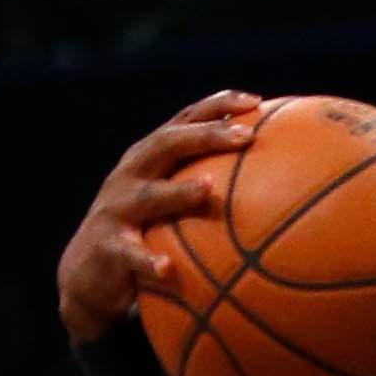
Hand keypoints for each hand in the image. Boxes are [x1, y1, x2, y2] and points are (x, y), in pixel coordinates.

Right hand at [57, 91, 259, 342]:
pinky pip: (130, 254)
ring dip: (178, 192)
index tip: (257, 101)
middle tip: (245, 136)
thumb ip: (213, 188)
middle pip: (166, 144)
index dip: (217, 107)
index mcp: (151, 160)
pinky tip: (167, 269)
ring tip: (207, 190)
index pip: (184, 121)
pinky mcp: (108, 247)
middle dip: (205, 136)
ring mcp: (116, 209)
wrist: (91, 274)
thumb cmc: (149, 234)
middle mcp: (131, 176)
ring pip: (148, 196)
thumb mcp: (174, 205)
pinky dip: (148, 260)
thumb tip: (284, 188)